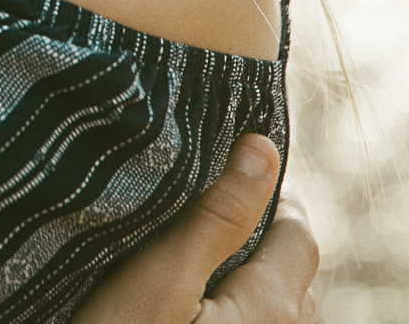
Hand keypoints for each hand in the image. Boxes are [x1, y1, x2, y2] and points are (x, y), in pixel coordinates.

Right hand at [72, 135, 316, 323]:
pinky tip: (196, 314)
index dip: (271, 198)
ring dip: (252, 285)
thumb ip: (215, 215)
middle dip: (262, 243)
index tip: (233, 174)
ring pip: (280, 314)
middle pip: (295, 277)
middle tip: (209, 219)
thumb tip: (261, 149)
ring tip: (201, 267)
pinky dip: (239, 316)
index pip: (298, 233)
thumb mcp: (158, 278)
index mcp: (274, 308)